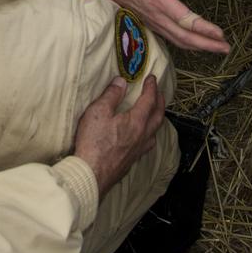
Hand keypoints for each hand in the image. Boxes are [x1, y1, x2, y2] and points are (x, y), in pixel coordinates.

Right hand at [72, 75, 164, 196]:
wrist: (91, 174)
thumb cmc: (94, 142)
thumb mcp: (98, 112)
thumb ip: (111, 95)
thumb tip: (121, 82)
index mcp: (136, 121)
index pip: (149, 100)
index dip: (151, 87)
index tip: (152, 78)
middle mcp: (142, 135)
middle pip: (158, 116)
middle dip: (160, 102)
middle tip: (158, 92)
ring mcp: (138, 150)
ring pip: (155, 132)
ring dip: (157, 119)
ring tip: (154, 113)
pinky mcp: (131, 161)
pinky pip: (147, 144)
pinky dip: (149, 135)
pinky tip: (143, 138)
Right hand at [92, 0, 229, 53]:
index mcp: (161, 0)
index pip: (186, 20)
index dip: (204, 29)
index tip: (220, 33)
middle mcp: (159, 17)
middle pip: (185, 38)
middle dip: (207, 45)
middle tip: (226, 48)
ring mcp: (156, 25)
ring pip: (179, 42)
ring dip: (200, 48)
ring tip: (218, 49)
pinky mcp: (155, 27)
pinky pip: (174, 40)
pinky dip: (189, 45)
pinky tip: (200, 45)